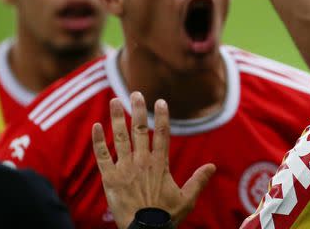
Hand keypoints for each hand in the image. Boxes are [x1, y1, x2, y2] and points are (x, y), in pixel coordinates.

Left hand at [92, 92, 215, 228]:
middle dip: (137, 109)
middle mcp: (142, 161)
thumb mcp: (187, 198)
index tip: (160, 101)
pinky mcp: (109, 178)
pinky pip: (102, 156)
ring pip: (120, 138)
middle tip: (135, 93)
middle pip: (139, 129)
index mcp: (160, 164)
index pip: (161, 133)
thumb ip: (199, 180)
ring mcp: (124, 168)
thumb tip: (213, 166)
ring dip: (117, 118)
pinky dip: (98, 141)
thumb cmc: (166, 217)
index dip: (161, 116)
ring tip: (115, 101)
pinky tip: (96, 126)